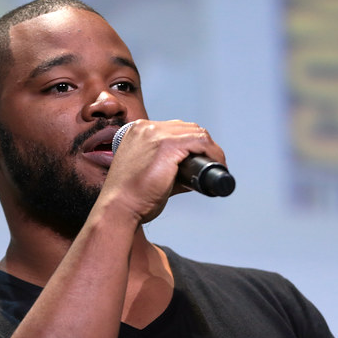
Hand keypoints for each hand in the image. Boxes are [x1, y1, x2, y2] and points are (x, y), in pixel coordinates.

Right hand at [101, 120, 225, 223]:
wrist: (119, 209)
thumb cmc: (130, 198)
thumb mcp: (148, 175)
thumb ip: (170, 170)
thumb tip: (193, 175)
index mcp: (138, 132)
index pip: (174, 129)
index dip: (192, 143)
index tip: (202, 159)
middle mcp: (146, 128)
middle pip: (187, 128)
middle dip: (204, 145)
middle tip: (213, 164)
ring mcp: (156, 134)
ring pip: (196, 133)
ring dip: (211, 149)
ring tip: (218, 166)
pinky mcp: (167, 146)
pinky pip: (200, 142)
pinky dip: (213, 153)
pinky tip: (218, 164)